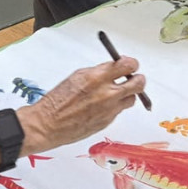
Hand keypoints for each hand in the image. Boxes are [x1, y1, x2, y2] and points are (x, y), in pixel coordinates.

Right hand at [17, 58, 144, 152]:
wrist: (48, 124)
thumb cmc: (58, 100)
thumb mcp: (78, 76)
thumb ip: (100, 72)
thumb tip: (115, 68)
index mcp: (98, 77)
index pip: (128, 65)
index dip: (131, 64)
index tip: (130, 65)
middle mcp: (107, 94)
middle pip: (138, 83)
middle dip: (138, 79)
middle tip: (134, 78)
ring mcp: (110, 109)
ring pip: (132, 99)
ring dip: (127, 94)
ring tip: (117, 93)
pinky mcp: (108, 121)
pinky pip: (119, 111)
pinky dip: (115, 106)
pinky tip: (102, 106)